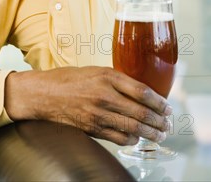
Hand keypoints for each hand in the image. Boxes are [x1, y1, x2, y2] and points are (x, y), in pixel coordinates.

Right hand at [4, 67, 171, 145]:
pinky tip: (137, 139)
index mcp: (107, 76)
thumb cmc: (67, 79)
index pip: (142, 91)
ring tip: (160, 134)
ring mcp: (99, 114)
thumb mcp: (94, 70)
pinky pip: (119, 138)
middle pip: (141, 112)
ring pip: (133, 128)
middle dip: (159, 121)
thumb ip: (116, 79)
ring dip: (150, 133)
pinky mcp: (92, 128)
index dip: (159, 102)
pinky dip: (132, 140)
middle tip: (168, 124)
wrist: (43, 94)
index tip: (167, 107)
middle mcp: (105, 95)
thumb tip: (138, 90)